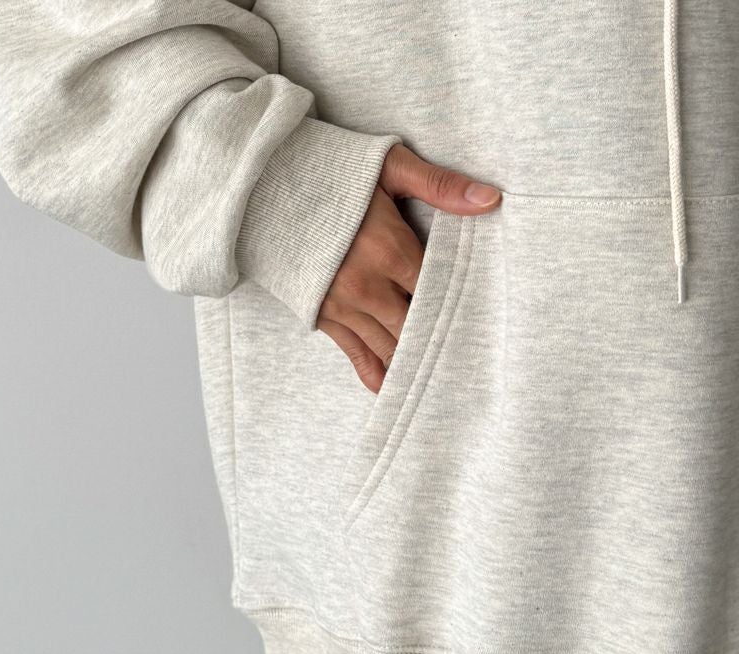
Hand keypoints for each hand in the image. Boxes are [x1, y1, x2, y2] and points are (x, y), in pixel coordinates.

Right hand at [316, 143, 500, 392]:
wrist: (262, 187)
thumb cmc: (329, 171)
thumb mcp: (387, 165)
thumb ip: (439, 185)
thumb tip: (490, 200)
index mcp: (390, 249)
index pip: (438, 289)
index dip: (460, 301)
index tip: (482, 314)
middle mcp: (367, 286)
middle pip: (417, 325)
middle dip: (441, 337)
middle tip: (472, 357)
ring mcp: (342, 306)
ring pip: (391, 346)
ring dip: (414, 361)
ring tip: (443, 379)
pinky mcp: (323, 316)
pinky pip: (357, 355)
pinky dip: (376, 374)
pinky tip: (394, 389)